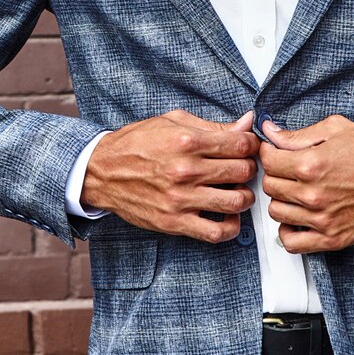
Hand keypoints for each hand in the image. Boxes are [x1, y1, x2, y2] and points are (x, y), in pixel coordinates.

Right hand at [81, 109, 258, 242]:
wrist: (101, 171)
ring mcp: (181, 198)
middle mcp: (185, 170)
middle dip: (249, 168)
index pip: (241, 144)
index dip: (251, 145)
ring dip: (244, 197)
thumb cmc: (136, 144)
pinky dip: (231, 227)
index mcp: (187, 141)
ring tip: (237, 191)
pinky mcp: (174, 222)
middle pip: (243, 171)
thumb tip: (247, 122)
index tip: (248, 147)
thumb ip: (213, 126)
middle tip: (242, 168)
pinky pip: (216, 232)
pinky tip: (227, 216)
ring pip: (236, 202)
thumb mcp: (173, 122)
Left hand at [260, 114, 353, 253]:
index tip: (275, 153)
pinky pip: (292, 243)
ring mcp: (321, 219)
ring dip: (281, 200)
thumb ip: (298, 134)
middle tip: (288, 170)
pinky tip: (297, 218)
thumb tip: (269, 132)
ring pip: (276, 212)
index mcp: (311, 164)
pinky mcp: (332, 239)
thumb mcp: (336, 129)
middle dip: (275, 174)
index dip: (269, 153)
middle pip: (269, 186)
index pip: (268, 160)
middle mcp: (313, 194)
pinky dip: (288, 232)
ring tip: (295, 192)